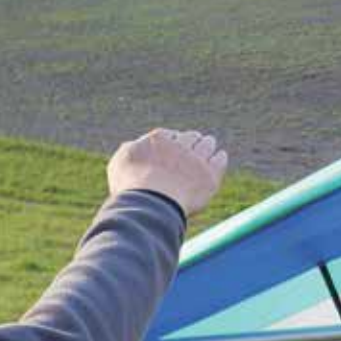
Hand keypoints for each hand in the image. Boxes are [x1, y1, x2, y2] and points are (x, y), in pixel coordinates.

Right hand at [107, 129, 227, 216]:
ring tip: (210, 147)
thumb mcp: (119, 164)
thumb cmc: (130, 188)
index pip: (171, 135)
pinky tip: (219, 157)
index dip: (173, 142)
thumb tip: (135, 145)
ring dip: (208, 145)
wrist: (150, 205)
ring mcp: (196, 159)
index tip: (174, 149)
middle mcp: (179, 145)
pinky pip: (220, 159)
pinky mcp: (210, 176)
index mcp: (158, 139)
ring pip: (207, 144)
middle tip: (195, 146)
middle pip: (191, 137)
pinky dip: (220, 157)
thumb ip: (129, 150)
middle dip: (192, 141)